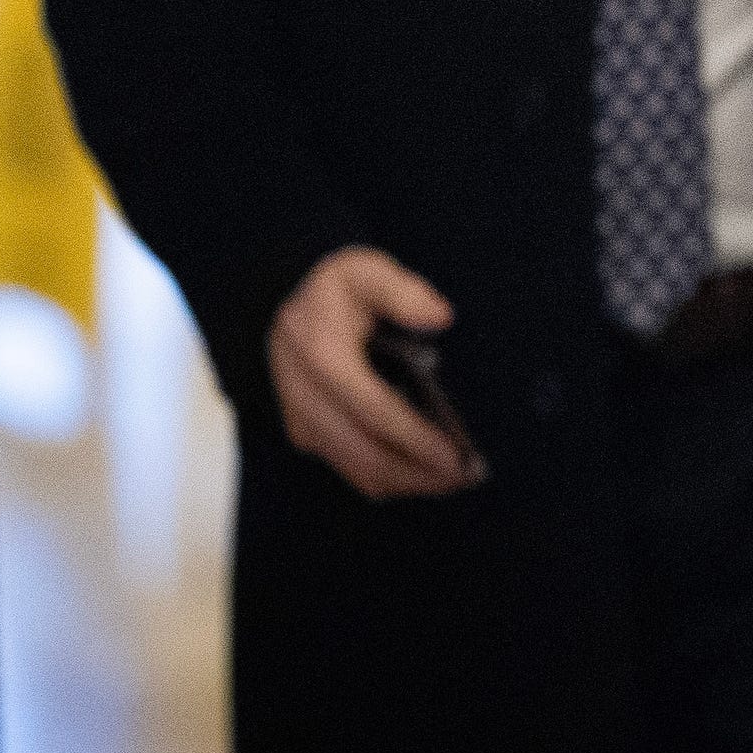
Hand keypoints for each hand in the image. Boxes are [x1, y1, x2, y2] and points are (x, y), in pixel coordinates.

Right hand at [266, 246, 478, 498]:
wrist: (283, 307)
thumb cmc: (335, 290)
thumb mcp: (365, 270)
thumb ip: (402, 291)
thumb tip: (440, 316)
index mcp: (321, 354)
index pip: (372, 408)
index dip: (413, 436)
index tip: (453, 455)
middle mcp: (305, 396)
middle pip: (365, 451)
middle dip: (418, 471)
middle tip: (469, 475)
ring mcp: (303, 421)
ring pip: (358, 468)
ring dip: (409, 481)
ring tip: (457, 480)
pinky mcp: (308, 435)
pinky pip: (351, 468)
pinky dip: (390, 479)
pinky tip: (427, 474)